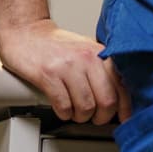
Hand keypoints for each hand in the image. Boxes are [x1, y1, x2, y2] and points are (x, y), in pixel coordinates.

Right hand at [0, 19, 130, 124]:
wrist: (27, 33)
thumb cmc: (57, 46)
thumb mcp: (87, 51)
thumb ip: (103, 70)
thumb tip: (120, 97)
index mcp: (100, 54)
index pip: (122, 85)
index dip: (125, 107)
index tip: (124, 118)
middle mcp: (87, 58)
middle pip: (107, 101)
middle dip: (102, 117)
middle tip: (96, 118)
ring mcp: (68, 66)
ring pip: (86, 107)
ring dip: (81, 117)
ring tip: (76, 113)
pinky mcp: (48, 75)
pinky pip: (64, 106)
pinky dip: (65, 114)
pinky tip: (63, 109)